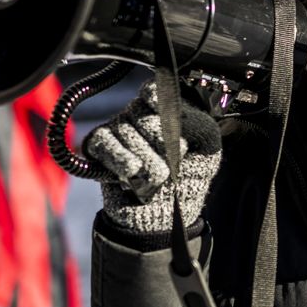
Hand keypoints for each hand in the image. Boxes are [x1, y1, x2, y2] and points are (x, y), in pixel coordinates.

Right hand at [84, 81, 220, 232]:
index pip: (157, 91)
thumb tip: (180, 113)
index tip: (169, 117)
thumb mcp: (208, 150)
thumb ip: (200, 126)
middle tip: (171, 165)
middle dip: (162, 144)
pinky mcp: (99, 146)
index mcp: (168, 109)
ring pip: (126, 130)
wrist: (165, 215)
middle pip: (144, 114)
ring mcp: (118, 128)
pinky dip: (120, 158)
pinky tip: (132, 171)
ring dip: (147, 160)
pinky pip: (104, 142)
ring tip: (156, 179)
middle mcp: (140, 113)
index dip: (161, 102)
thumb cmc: (189, 177)